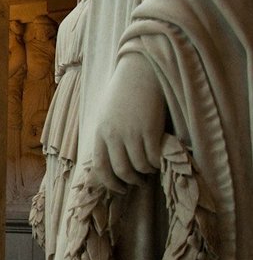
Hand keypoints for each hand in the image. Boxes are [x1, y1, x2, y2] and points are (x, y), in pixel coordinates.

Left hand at [92, 52, 165, 192]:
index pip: (100, 167)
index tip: (120, 188)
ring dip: (146, 172)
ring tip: (151, 168)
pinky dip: (157, 163)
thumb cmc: (125, 91)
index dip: (110, 183)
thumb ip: (107, 135)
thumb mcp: (107, 114)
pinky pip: (153, 157)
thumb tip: (113, 160)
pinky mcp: (150, 130)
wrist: (141, 70)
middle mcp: (113, 135)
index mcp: (100, 131)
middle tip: (140, 182)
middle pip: (120, 170)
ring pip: (139, 166)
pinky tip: (160, 159)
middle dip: (131, 181)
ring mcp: (132, 133)